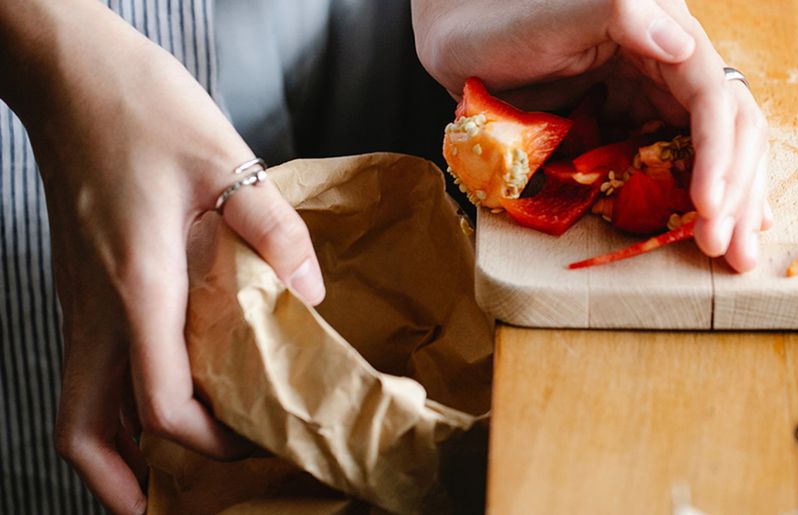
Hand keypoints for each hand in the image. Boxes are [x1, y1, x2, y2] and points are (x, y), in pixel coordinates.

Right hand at [1, 2, 324, 512]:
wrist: (73, 77)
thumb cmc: (142, 111)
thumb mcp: (226, 161)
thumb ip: (276, 231)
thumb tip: (312, 291)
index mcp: (137, 287)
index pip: (161, 405)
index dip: (209, 443)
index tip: (257, 443)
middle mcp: (97, 308)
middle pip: (85, 432)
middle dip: (128, 485)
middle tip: (179, 505)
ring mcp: (80, 300)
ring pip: (77, 407)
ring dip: (113, 453)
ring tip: (166, 477)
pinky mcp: (82, 285)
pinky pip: (87, 370)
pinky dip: (111, 407)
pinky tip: (155, 403)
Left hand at [413, 0, 773, 271]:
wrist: (461, 44)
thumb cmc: (499, 22)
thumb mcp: (554, 15)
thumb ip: (619, 13)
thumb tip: (684, 45)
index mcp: (662, 30)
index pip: (712, 95)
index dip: (718, 152)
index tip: (708, 204)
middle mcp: (671, 64)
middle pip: (730, 128)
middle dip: (736, 189)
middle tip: (726, 248)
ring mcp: (655, 96)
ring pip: (718, 149)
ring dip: (733, 202)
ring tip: (738, 254)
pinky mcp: (635, 125)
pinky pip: (683, 161)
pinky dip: (708, 194)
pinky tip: (726, 223)